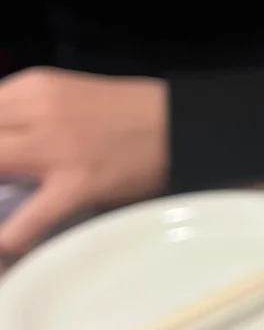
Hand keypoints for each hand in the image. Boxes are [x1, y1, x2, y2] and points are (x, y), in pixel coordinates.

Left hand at [0, 68, 168, 256]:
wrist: (179, 123)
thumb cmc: (124, 114)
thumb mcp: (65, 98)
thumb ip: (25, 116)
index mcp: (33, 87)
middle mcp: (39, 112)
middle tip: (1, 181)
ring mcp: (58, 149)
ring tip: (3, 201)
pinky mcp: (79, 183)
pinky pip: (28, 219)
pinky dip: (10, 238)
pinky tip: (8, 243)